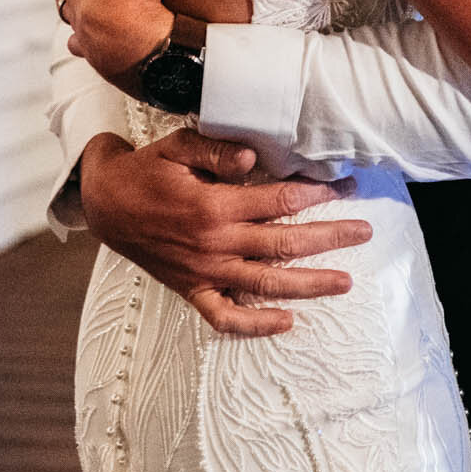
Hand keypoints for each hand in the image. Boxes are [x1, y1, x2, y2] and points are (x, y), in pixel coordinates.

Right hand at [78, 129, 372, 337]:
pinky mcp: (192, 290)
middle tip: (364, 232)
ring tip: (344, 282)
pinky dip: (256, 324)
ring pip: (266, 283)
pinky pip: (226, 317)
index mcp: (213, 206)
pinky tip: (287, 322)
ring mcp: (204, 272)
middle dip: (329, 237)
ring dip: (309, 284)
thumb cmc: (146, 171)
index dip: (316, 195)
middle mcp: (214, 243)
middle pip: (284, 243)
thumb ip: (217, 151)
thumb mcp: (177, 147)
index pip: (278, 202)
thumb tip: (255, 157)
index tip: (345, 189)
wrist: (105, 203)